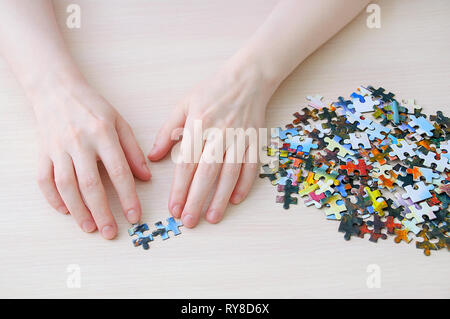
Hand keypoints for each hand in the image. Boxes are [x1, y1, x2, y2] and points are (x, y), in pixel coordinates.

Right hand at [34, 78, 150, 238]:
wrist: (57, 91)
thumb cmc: (93, 108)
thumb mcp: (119, 123)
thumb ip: (133, 151)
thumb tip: (146, 177)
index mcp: (103, 134)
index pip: (119, 171)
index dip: (128, 197)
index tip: (134, 216)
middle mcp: (79, 142)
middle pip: (91, 184)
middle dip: (102, 212)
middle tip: (110, 232)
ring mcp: (58, 148)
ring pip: (66, 186)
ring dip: (78, 210)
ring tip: (90, 227)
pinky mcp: (42, 153)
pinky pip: (44, 180)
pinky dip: (53, 198)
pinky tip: (65, 211)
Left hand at [148, 59, 275, 226]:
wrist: (247, 78)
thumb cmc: (212, 91)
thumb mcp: (183, 105)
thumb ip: (167, 132)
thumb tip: (153, 158)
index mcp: (199, 125)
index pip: (186, 163)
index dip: (179, 188)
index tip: (173, 208)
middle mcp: (220, 133)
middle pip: (207, 172)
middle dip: (197, 199)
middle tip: (189, 221)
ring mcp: (240, 137)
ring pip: (230, 172)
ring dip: (221, 197)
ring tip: (212, 218)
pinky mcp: (255, 140)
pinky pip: (251, 166)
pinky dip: (246, 184)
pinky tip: (237, 200)